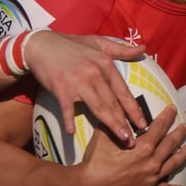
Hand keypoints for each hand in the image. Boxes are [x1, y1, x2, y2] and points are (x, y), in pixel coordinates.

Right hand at [26, 31, 148, 144]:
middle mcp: (95, 74)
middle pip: (113, 104)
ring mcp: (78, 82)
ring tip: (121, 138)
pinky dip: (69, 120)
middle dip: (125, 123)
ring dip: (111, 125)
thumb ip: (122, 50)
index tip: (144, 124)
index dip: (134, 109)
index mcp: (106, 65)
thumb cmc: (71, 45)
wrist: (42, 44)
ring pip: (98, 108)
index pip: (123, 92)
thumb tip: (144, 49)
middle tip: (134, 141)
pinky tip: (72, 132)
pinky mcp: (61, 88)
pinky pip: (67, 108)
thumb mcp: (99, 44)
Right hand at [80, 105, 185, 185]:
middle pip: (170, 144)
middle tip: (185, 127)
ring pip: (172, 164)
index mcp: (143, 147)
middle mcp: (152, 161)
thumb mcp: (104, 135)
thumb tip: (121, 109)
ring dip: (182, 156)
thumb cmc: (96, 160)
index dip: (167, 117)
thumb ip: (116, 122)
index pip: (159, 127)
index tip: (173, 109)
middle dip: (178, 134)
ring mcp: (152, 178)